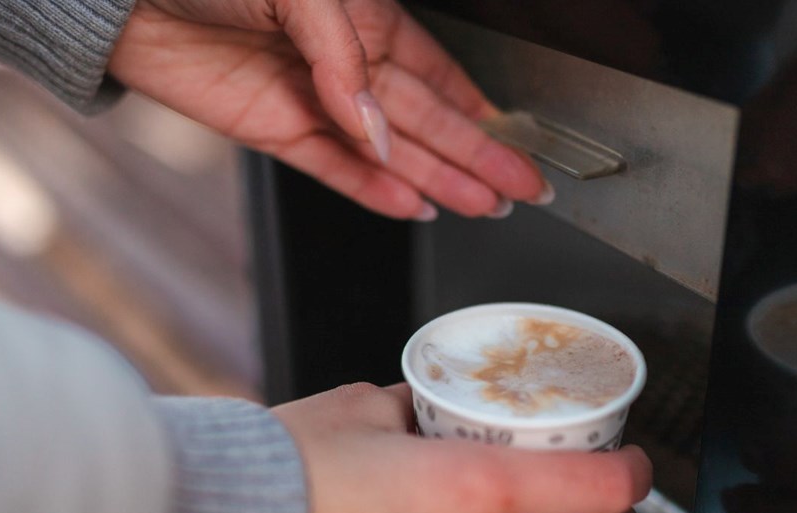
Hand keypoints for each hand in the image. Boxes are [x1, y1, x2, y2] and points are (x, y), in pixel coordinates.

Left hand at [108, 0, 550, 220]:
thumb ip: (345, 60)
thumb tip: (377, 129)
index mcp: (366, 21)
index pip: (441, 77)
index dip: (483, 114)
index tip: (519, 145)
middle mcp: (346, 67)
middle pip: (426, 121)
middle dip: (477, 157)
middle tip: (521, 191)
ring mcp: (313, 103)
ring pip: (389, 153)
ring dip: (437, 180)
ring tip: (479, 207)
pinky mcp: (275, 131)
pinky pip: (333, 170)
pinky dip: (371, 191)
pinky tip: (410, 206)